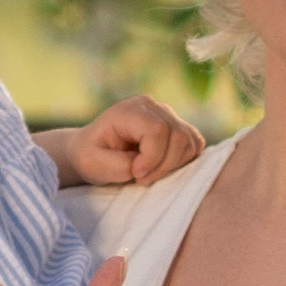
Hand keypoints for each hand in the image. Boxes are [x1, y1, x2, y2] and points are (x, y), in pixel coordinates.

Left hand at [60, 97, 204, 188]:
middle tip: (141, 178)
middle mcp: (151, 106)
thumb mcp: (92, 163)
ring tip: (149, 173)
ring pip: (189, 141)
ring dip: (173, 165)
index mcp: (128, 110)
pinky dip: (183, 161)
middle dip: (163, 165)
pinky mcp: (177, 127)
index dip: (152, 157)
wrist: (92, 152)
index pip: (157, 129)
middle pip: (177, 135)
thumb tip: (145, 165)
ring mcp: (167, 115)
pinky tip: (162, 167)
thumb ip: (120, 164)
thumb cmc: (90, 157)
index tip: (136, 174)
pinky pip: (195, 145)